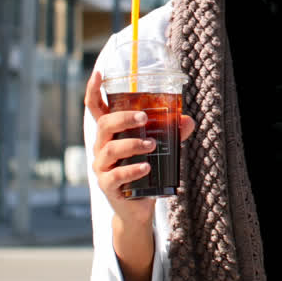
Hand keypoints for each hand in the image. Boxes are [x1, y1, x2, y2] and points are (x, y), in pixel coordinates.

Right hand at [84, 69, 194, 228]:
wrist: (138, 207)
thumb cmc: (145, 169)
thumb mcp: (160, 148)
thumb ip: (172, 133)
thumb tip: (187, 120)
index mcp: (110, 133)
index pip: (95, 108)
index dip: (94, 90)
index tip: (99, 72)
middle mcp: (101, 147)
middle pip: (104, 125)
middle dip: (123, 118)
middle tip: (145, 118)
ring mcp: (102, 167)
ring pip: (110, 149)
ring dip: (132, 144)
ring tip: (152, 145)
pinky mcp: (107, 186)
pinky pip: (116, 176)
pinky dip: (132, 170)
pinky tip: (147, 167)